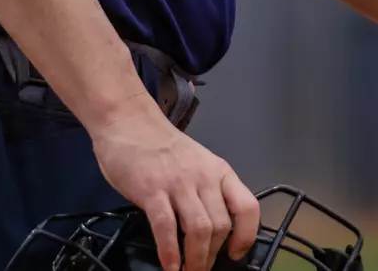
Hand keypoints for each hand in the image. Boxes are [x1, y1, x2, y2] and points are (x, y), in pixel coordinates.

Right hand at [90, 101, 259, 270]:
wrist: (129, 121)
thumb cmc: (162, 146)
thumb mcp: (197, 163)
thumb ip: (206, 190)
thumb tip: (212, 229)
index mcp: (220, 171)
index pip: (247, 206)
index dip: (247, 235)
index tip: (237, 254)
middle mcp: (204, 177)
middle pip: (221, 225)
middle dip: (213, 255)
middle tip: (202, 270)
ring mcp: (178, 183)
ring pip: (199, 229)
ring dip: (195, 259)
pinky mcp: (151, 190)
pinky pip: (166, 227)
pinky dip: (170, 252)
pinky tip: (169, 266)